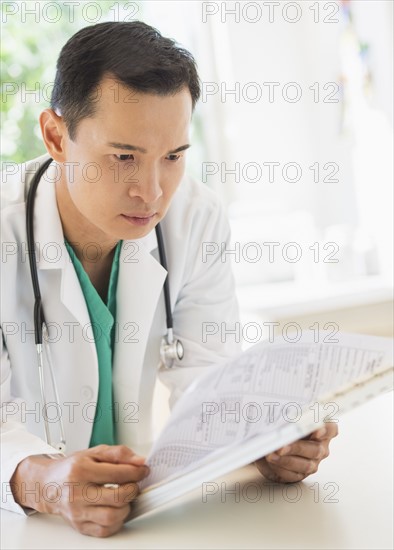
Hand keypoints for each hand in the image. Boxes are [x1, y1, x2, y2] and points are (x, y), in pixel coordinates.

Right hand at [11, 445, 148, 536]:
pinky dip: (117, 521)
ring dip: (126, 507)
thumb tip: (140, 461)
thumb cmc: (72, 468)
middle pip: (117, 497)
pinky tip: (116, 510)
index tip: (142, 471)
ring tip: (124, 498)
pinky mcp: (80, 526)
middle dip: (133, 490)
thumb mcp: (94, 453)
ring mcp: (78, 512)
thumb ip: (119, 454)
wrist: (49, 485)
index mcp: (81, 471)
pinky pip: (105, 530)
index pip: (117, 474)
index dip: (136, 472)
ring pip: (112, 517)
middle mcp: (77, 493)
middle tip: (134, 485)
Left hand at [254, 423, 338, 482]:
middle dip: (297, 448)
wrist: (268, 441)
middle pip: (316, 449)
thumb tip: (283, 422)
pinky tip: (271, 462)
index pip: (331, 429)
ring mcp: (312, 462)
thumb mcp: (284, 418)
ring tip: (271, 455)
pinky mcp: (300, 474)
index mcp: (321, 429)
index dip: (326, 430)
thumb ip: (289, 419)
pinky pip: (293, 475)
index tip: (316, 431)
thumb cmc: (280, 425)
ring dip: (286, 460)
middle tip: (282, 447)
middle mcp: (320, 447)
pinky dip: (280, 468)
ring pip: (305, 465)